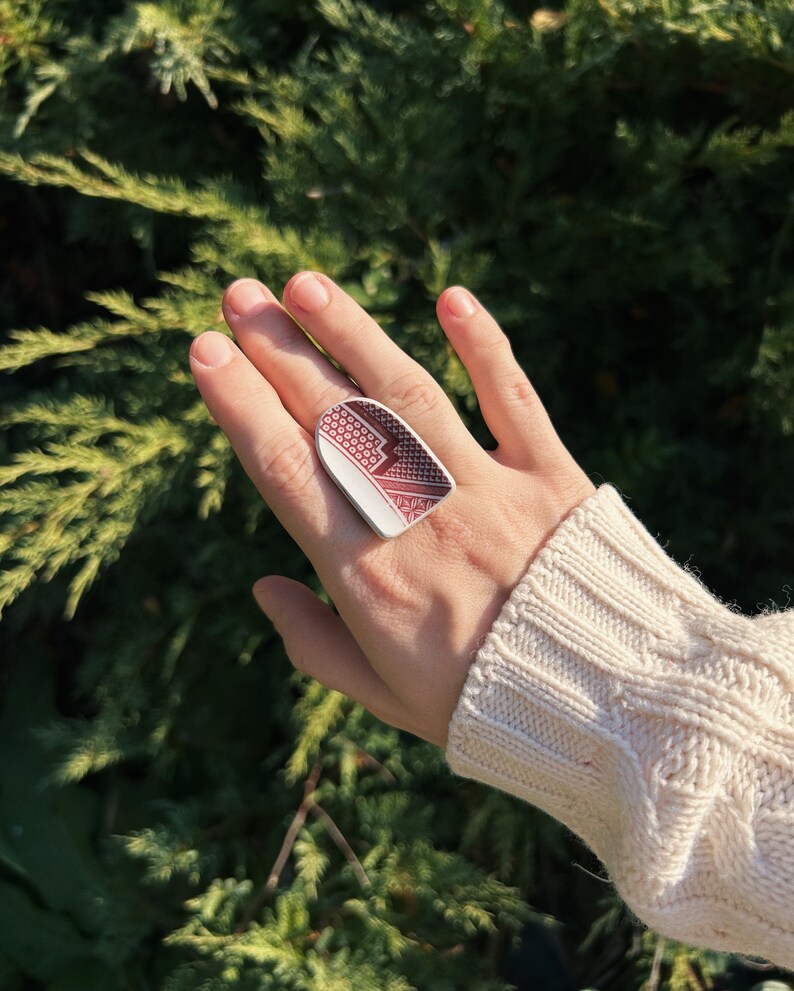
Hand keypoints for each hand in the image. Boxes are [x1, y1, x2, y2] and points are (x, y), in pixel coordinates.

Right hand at [189, 274, 594, 746]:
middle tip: (239, 296)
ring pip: (408, 396)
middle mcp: (419, 519)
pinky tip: (451, 298)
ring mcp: (486, 490)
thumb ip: (313, 643)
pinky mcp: (551, 477)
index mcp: (367, 573)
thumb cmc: (482, 704)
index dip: (241, 406)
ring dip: (355, 335)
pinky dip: (486, 349)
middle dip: (280, 352)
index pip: (286, 471)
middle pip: (335, 418)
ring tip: (307, 285)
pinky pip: (515, 401)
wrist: (602, 708)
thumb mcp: (382, 695)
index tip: (205, 352)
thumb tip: (261, 588)